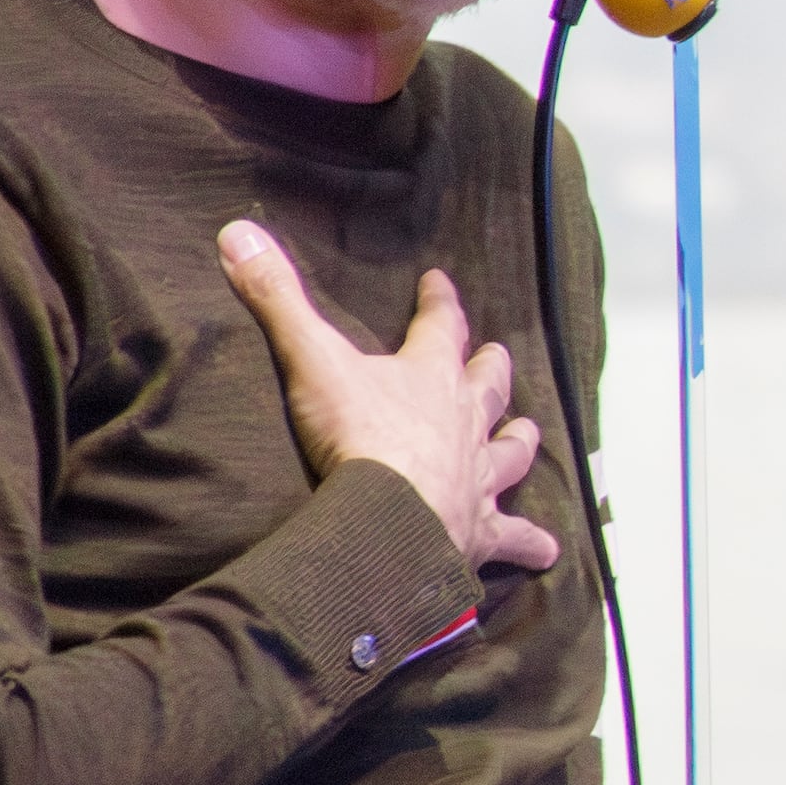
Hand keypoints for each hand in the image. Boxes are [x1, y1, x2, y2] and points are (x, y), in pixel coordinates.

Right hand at [215, 221, 564, 575]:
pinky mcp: (480, 530)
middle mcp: (466, 422)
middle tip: (498, 356)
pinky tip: (547, 553)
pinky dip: (531, 544)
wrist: (387, 519)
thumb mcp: (311, 360)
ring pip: (512, 453)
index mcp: (429, 376)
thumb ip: (277, 299)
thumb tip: (239, 232)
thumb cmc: (356, 436)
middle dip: (491, 368)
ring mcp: (478, 478)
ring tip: (530, 433)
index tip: (440, 282)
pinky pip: (515, 538)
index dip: (440, 302)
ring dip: (520, 443)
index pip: (441, 325)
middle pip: (489, 387)